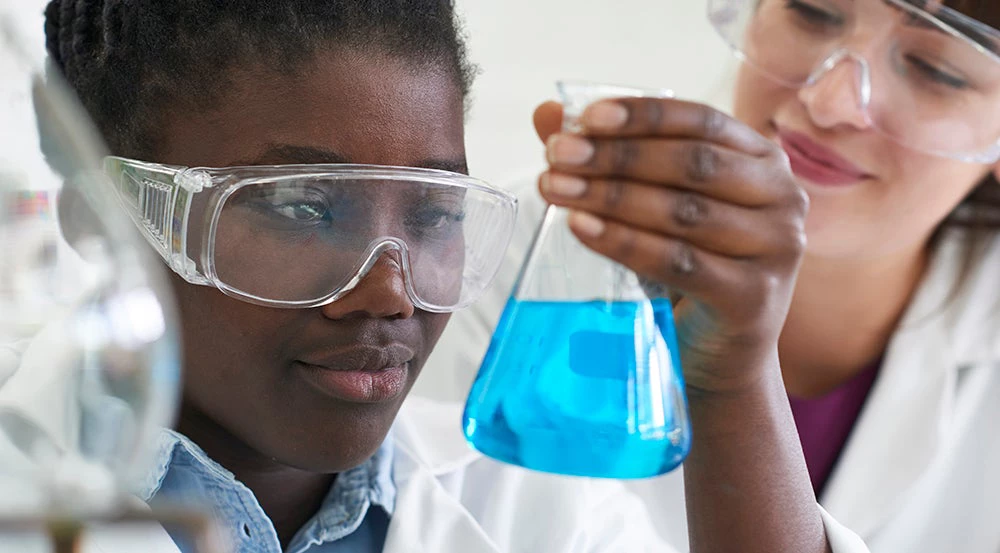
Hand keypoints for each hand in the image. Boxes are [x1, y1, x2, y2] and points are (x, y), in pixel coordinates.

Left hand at [534, 98, 807, 395]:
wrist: (719, 354)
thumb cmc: (686, 270)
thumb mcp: (651, 207)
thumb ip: (607, 157)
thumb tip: (548, 114)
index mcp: (763, 159)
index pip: (701, 120)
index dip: (642, 114)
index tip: (584, 117)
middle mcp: (782, 196)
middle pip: (691, 163)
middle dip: (617, 155)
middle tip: (558, 155)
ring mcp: (776, 248)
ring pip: (683, 211)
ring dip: (612, 196)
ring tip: (557, 189)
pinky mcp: (754, 296)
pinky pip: (678, 261)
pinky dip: (625, 243)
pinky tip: (582, 228)